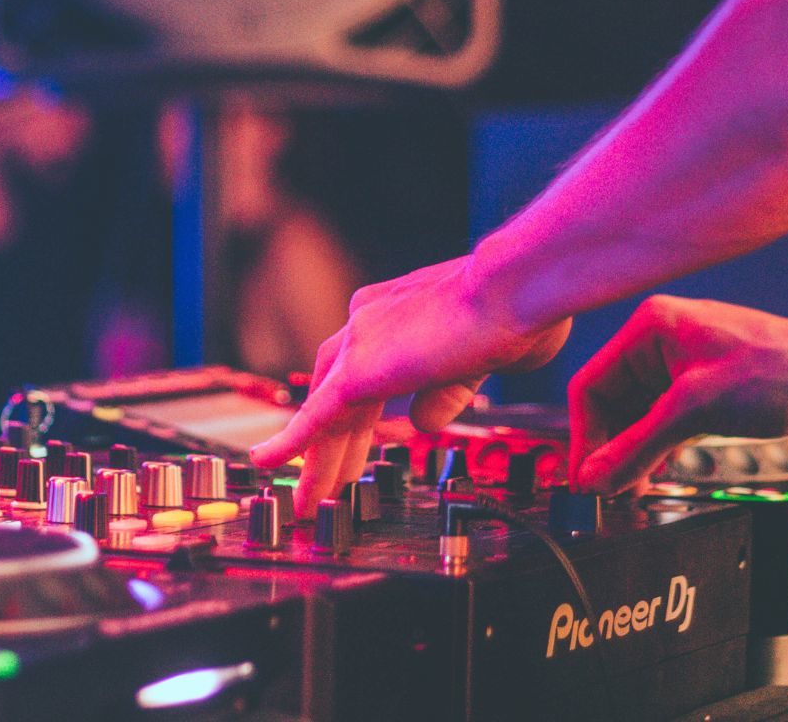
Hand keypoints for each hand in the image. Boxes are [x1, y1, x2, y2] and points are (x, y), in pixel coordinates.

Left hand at [250, 256, 570, 516]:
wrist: (518, 286)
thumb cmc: (519, 310)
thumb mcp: (478, 362)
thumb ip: (445, 391)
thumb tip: (422, 423)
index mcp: (395, 312)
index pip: (361, 368)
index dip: (353, 410)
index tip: (352, 441)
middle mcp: (369, 320)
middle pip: (336, 392)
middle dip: (332, 442)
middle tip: (326, 483)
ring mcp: (361, 340)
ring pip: (327, 410)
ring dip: (319, 458)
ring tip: (310, 502)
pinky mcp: (360, 368)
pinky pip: (317, 413)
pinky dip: (292, 440)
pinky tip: (268, 464)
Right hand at [568, 294, 787, 493]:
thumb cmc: (784, 372)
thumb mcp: (697, 410)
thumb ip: (638, 446)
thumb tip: (593, 478)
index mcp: (650, 327)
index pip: (591, 385)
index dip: (584, 437)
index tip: (585, 480)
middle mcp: (661, 343)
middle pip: (611, 404)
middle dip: (609, 449)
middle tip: (608, 493)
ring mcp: (683, 368)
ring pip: (637, 418)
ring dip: (633, 455)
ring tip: (631, 492)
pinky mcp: (704, 392)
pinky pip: (663, 424)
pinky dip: (657, 451)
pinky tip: (656, 476)